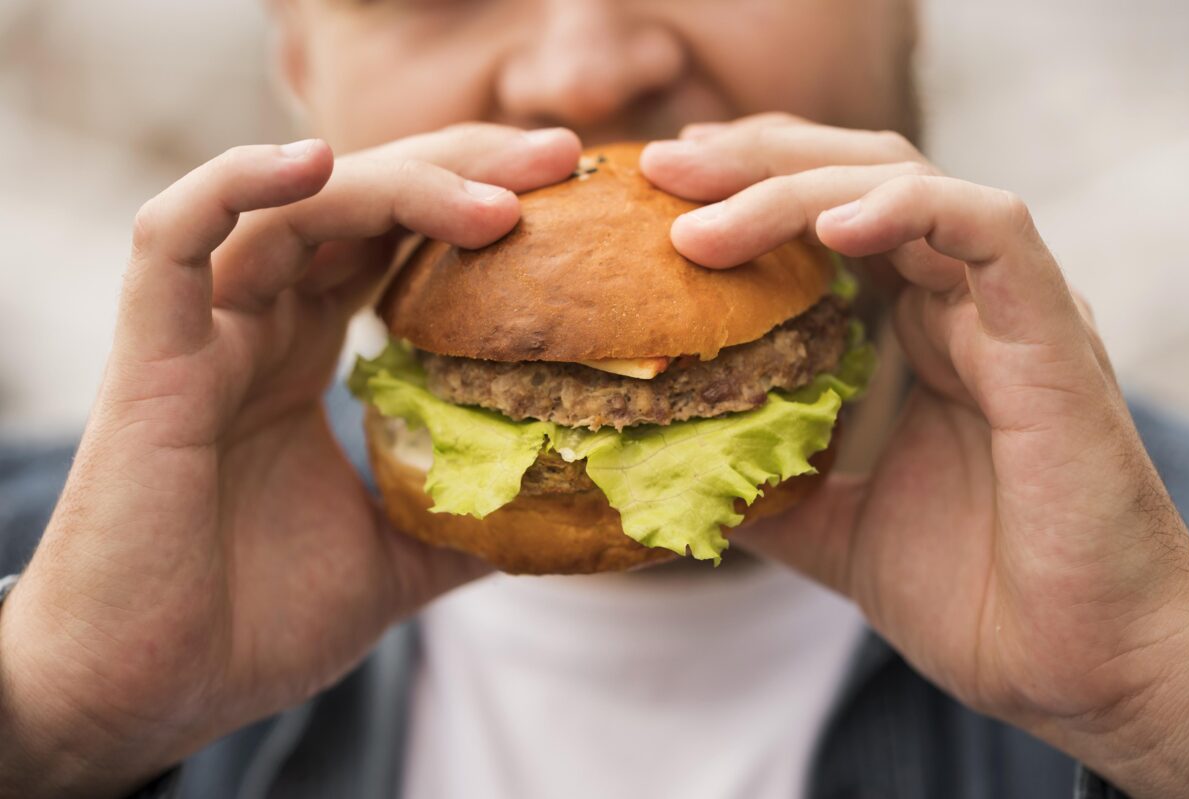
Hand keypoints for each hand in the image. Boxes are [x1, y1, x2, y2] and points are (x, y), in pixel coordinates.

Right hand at [0, 125, 580, 797]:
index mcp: (305, 357)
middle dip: (461, 168)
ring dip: (397, 183)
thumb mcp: (395, 562)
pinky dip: (237, 186)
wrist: (149, 696)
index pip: (394, 242)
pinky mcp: (152, 358)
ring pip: (291, 207)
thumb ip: (465, 521)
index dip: (473, 204)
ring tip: (497, 195)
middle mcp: (258, 327)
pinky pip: (173, 238)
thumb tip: (562, 510)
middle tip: (560, 158)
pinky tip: (316, 165)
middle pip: (360, 204)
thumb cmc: (252, 627)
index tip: (571, 195)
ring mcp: (204, 334)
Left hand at [643, 115, 1188, 797]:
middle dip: (750, 162)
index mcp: (911, 332)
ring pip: (905, 185)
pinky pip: (989, 232)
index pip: (822, 218)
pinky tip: (833, 229)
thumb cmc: (970, 595)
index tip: (654, 198)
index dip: (740, 191)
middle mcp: (955, 304)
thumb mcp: (827, 527)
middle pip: (850, 177)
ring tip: (703, 218)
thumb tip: (656, 464)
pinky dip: (909, 211)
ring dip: (795, 188)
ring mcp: (1003, 311)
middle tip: (661, 167)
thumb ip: (757, 482)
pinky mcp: (1050, 333)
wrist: (1075, 667)